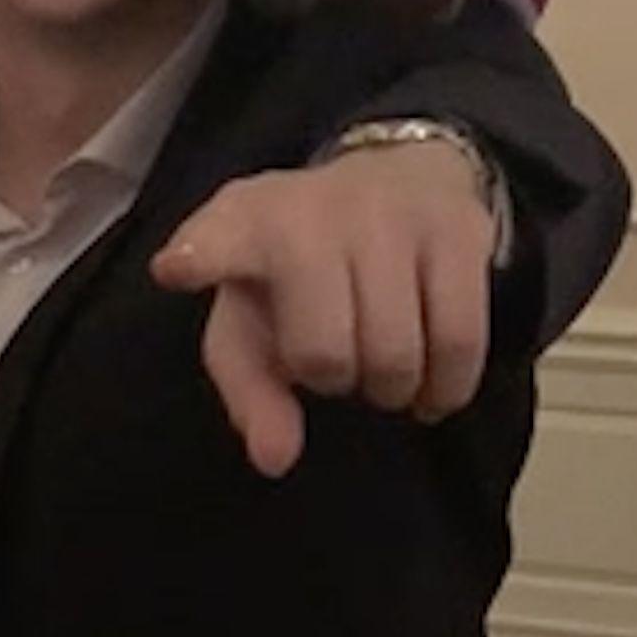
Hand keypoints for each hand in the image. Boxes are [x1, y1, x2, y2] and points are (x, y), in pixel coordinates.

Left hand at [153, 139, 494, 476]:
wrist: (399, 177)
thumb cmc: (300, 269)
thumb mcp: (254, 321)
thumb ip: (251, 392)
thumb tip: (274, 459)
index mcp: (245, 225)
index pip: (217, 238)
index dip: (199, 254)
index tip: (177, 267)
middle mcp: (315, 210)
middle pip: (325, 352)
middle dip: (334, 378)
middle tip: (339, 360)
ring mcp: (390, 214)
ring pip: (397, 354)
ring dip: (391, 388)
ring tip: (382, 366)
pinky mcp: (457, 229)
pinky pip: (459, 341)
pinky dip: (447, 386)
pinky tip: (430, 386)